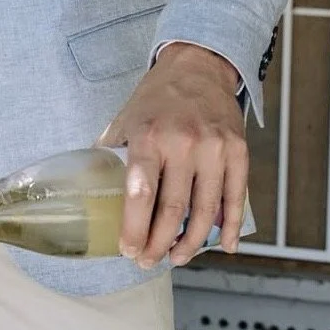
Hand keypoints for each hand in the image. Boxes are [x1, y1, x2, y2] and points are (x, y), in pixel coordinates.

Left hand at [98, 42, 247, 268]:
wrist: (198, 68)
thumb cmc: (157, 98)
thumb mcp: (125, 120)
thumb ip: (111, 154)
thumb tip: (89, 189)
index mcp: (149, 136)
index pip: (140, 193)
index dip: (134, 228)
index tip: (128, 250)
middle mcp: (184, 143)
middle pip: (173, 210)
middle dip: (159, 244)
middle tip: (148, 260)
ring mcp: (215, 149)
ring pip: (206, 211)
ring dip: (191, 243)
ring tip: (177, 257)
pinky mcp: (239, 152)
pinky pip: (236, 198)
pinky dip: (229, 227)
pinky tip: (221, 246)